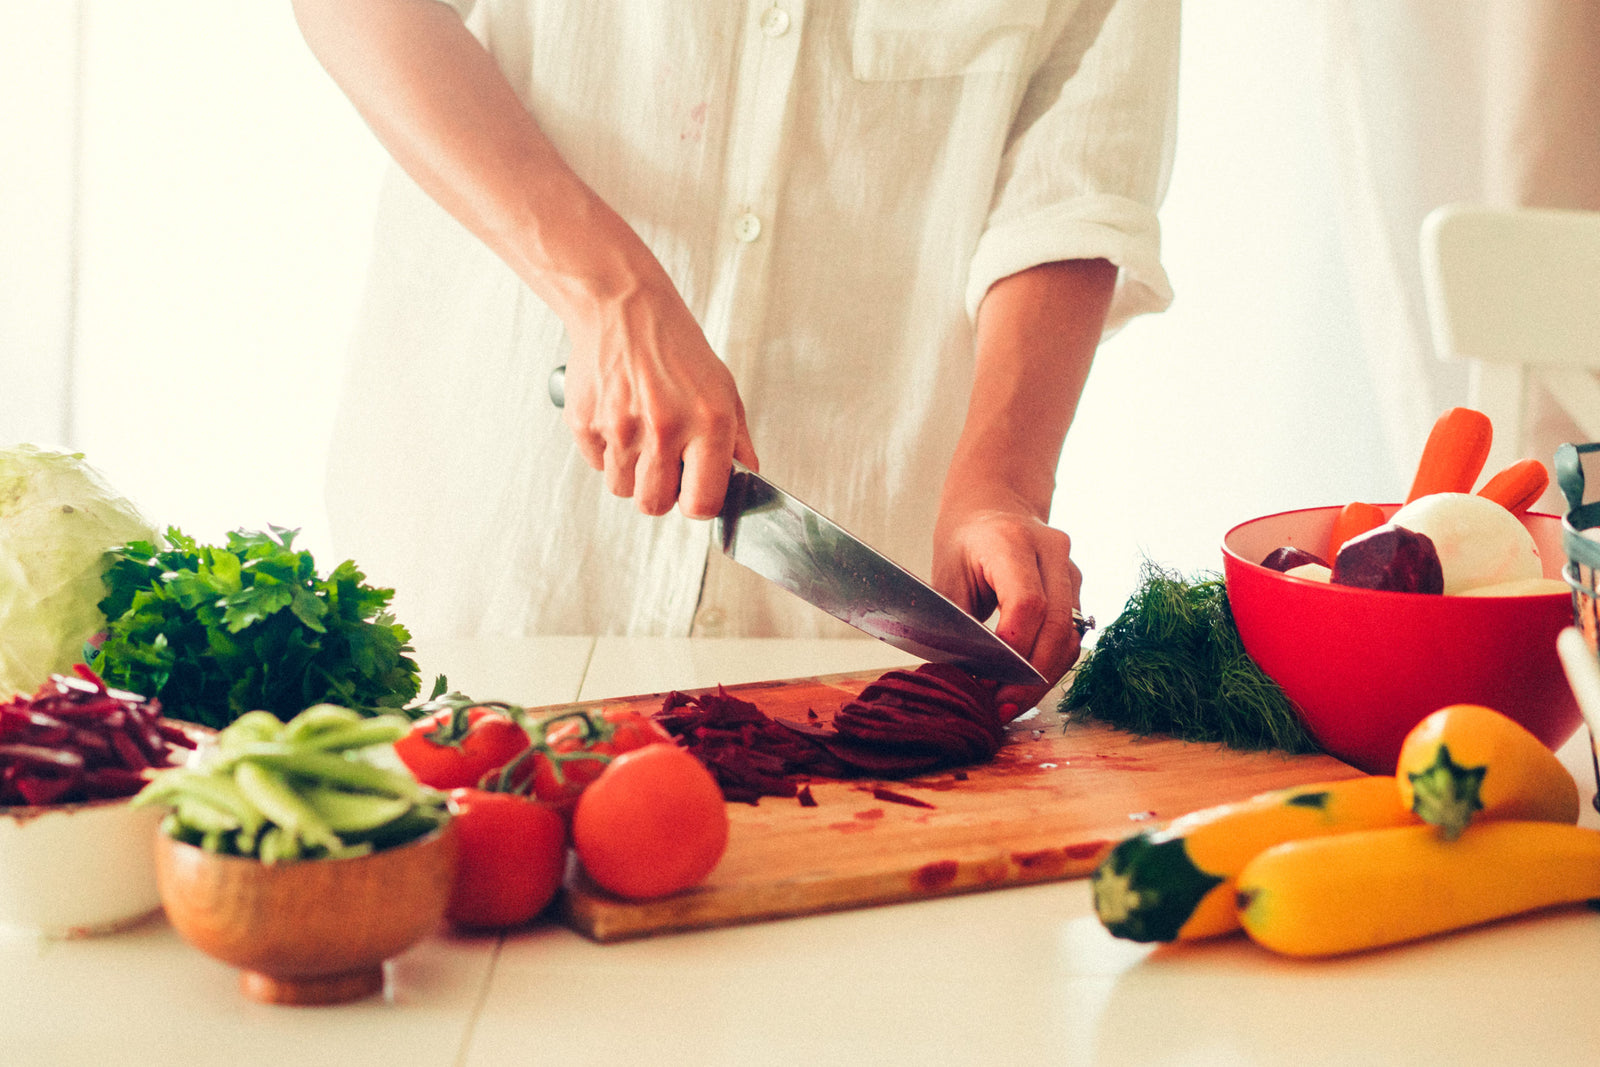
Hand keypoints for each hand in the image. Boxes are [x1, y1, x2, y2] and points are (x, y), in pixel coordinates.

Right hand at [562, 277, 758, 518]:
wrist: (624, 307)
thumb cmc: (676, 348)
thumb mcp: (723, 389)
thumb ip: (738, 441)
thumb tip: (747, 480)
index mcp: (707, 422)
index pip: (701, 504)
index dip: (698, 503)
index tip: (695, 491)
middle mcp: (664, 429)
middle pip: (654, 506)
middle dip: (661, 493)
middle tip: (665, 462)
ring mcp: (620, 427)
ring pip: (622, 489)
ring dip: (632, 472)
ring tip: (641, 434)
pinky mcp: (585, 422)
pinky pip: (597, 464)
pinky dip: (608, 450)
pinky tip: (619, 418)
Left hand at [932, 493, 1084, 717]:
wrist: (993, 508)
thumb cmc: (963, 544)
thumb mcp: (947, 576)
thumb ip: (956, 623)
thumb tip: (962, 678)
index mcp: (1012, 540)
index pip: (1028, 601)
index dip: (1014, 646)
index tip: (988, 679)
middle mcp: (1051, 550)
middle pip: (1056, 624)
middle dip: (1030, 674)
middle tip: (1000, 707)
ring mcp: (1070, 569)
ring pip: (1071, 635)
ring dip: (1043, 677)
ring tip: (1009, 704)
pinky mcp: (1077, 589)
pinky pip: (1072, 634)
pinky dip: (1050, 664)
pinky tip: (1025, 686)